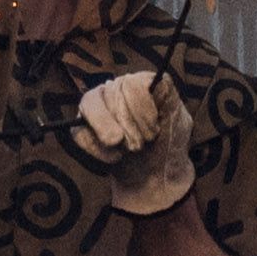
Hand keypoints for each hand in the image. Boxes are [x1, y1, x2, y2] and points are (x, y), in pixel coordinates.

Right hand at [68, 69, 196, 216]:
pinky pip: (78, 131)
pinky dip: (96, 149)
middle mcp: (113, 90)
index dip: (141, 110)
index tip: (154, 130)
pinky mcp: (82, 130)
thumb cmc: (168, 144)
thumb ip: (168, 94)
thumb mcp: (178, 117)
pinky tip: (115, 158)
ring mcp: (95, 109)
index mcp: (137, 83)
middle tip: (142, 145)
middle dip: (129, 126)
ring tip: (127, 150)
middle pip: (110, 94)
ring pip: (89, 105)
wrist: (155, 177)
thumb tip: (157, 78)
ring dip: (109, 133)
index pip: (131, 84)